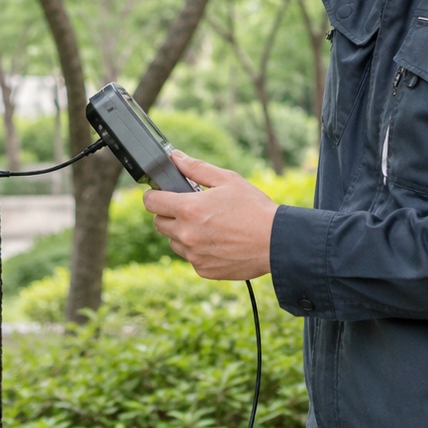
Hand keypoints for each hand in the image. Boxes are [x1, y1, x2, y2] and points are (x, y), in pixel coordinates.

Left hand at [143, 151, 277, 280]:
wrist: (276, 242)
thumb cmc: (254, 208)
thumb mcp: (227, 180)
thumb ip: (196, 168)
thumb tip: (175, 157)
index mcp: (188, 209)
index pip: (151, 202)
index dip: (154, 195)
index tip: (161, 193)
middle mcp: (186, 234)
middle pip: (159, 223)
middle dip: (169, 213)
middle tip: (190, 208)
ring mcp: (194, 255)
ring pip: (174, 242)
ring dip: (182, 233)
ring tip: (207, 225)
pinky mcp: (204, 270)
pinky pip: (191, 257)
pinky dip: (197, 249)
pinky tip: (217, 241)